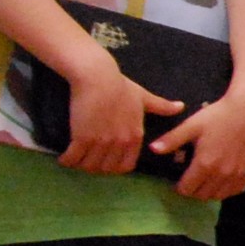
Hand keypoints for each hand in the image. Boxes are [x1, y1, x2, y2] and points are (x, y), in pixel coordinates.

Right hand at [60, 54, 182, 176]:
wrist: (98, 76)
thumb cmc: (120, 86)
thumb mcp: (143, 96)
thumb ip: (160, 106)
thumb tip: (180, 106)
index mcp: (135, 136)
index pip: (125, 166)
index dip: (113, 167)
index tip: (104, 161)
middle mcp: (120, 143)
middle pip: (105, 169)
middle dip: (95, 167)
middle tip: (86, 160)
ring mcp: (102, 141)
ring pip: (89, 166)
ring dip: (80, 165)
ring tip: (74, 158)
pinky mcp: (82, 137)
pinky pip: (73, 158)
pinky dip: (67, 160)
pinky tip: (63, 157)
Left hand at [153, 85, 244, 200]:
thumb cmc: (218, 116)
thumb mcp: (192, 125)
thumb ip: (172, 139)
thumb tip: (152, 149)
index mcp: (205, 164)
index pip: (187, 189)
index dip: (179, 187)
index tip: (178, 180)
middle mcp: (222, 174)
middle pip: (202, 195)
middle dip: (193, 190)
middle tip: (190, 180)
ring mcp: (238, 174)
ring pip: (219, 195)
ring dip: (209, 192)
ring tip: (205, 181)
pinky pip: (236, 190)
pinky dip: (227, 190)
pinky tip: (222, 180)